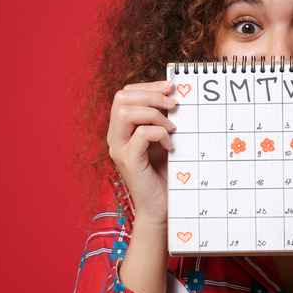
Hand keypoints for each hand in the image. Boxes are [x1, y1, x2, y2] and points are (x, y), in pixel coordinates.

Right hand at [107, 81, 176, 224]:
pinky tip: (171, 145)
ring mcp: (118, 149)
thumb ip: (164, 119)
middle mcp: (115, 137)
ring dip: (154, 114)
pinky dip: (159, 134)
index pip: (126, 94)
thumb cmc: (166, 173)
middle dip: (151, 94)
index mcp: (122, 128)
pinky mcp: (128, 161)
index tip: (172, 88)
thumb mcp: (166, 139)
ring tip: (172, 127)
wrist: (162, 207)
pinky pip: (140, 134)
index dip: (148, 86)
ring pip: (126, 112)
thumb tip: (176, 94)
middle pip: (121, 97)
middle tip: (174, 104)